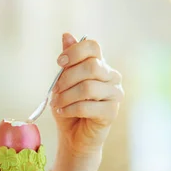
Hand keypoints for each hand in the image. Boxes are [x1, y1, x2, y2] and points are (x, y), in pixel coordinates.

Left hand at [51, 33, 124, 157]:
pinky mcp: (112, 112)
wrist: (73, 135)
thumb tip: (66, 35)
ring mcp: (115, 94)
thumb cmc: (68, 105)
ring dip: (66, 96)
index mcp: (99, 64)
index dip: (75, 51)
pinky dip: (70, 109)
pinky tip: (63, 111)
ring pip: (88, 87)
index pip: (93, 46)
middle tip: (55, 90)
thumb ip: (67, 61)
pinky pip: (88, 106)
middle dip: (67, 78)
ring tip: (57, 103)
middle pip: (90, 66)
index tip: (60, 63)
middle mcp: (111, 76)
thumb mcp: (63, 81)